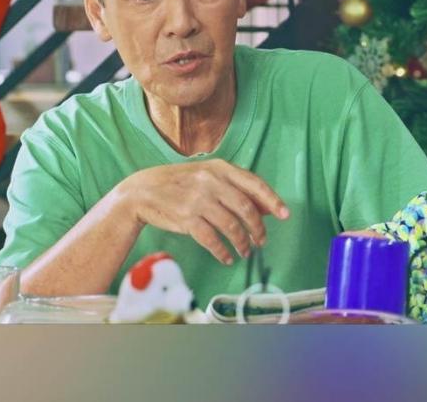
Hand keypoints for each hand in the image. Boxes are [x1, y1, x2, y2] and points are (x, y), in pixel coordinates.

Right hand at [115, 159, 288, 264]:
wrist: (142, 191)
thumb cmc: (180, 183)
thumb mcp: (208, 176)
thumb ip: (235, 188)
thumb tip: (267, 207)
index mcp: (220, 168)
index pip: (254, 184)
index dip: (272, 200)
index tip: (284, 214)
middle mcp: (211, 182)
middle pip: (246, 208)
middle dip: (258, 228)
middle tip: (262, 240)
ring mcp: (198, 200)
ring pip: (231, 226)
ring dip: (242, 242)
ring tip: (245, 251)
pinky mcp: (186, 219)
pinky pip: (212, 240)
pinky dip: (222, 251)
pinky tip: (227, 257)